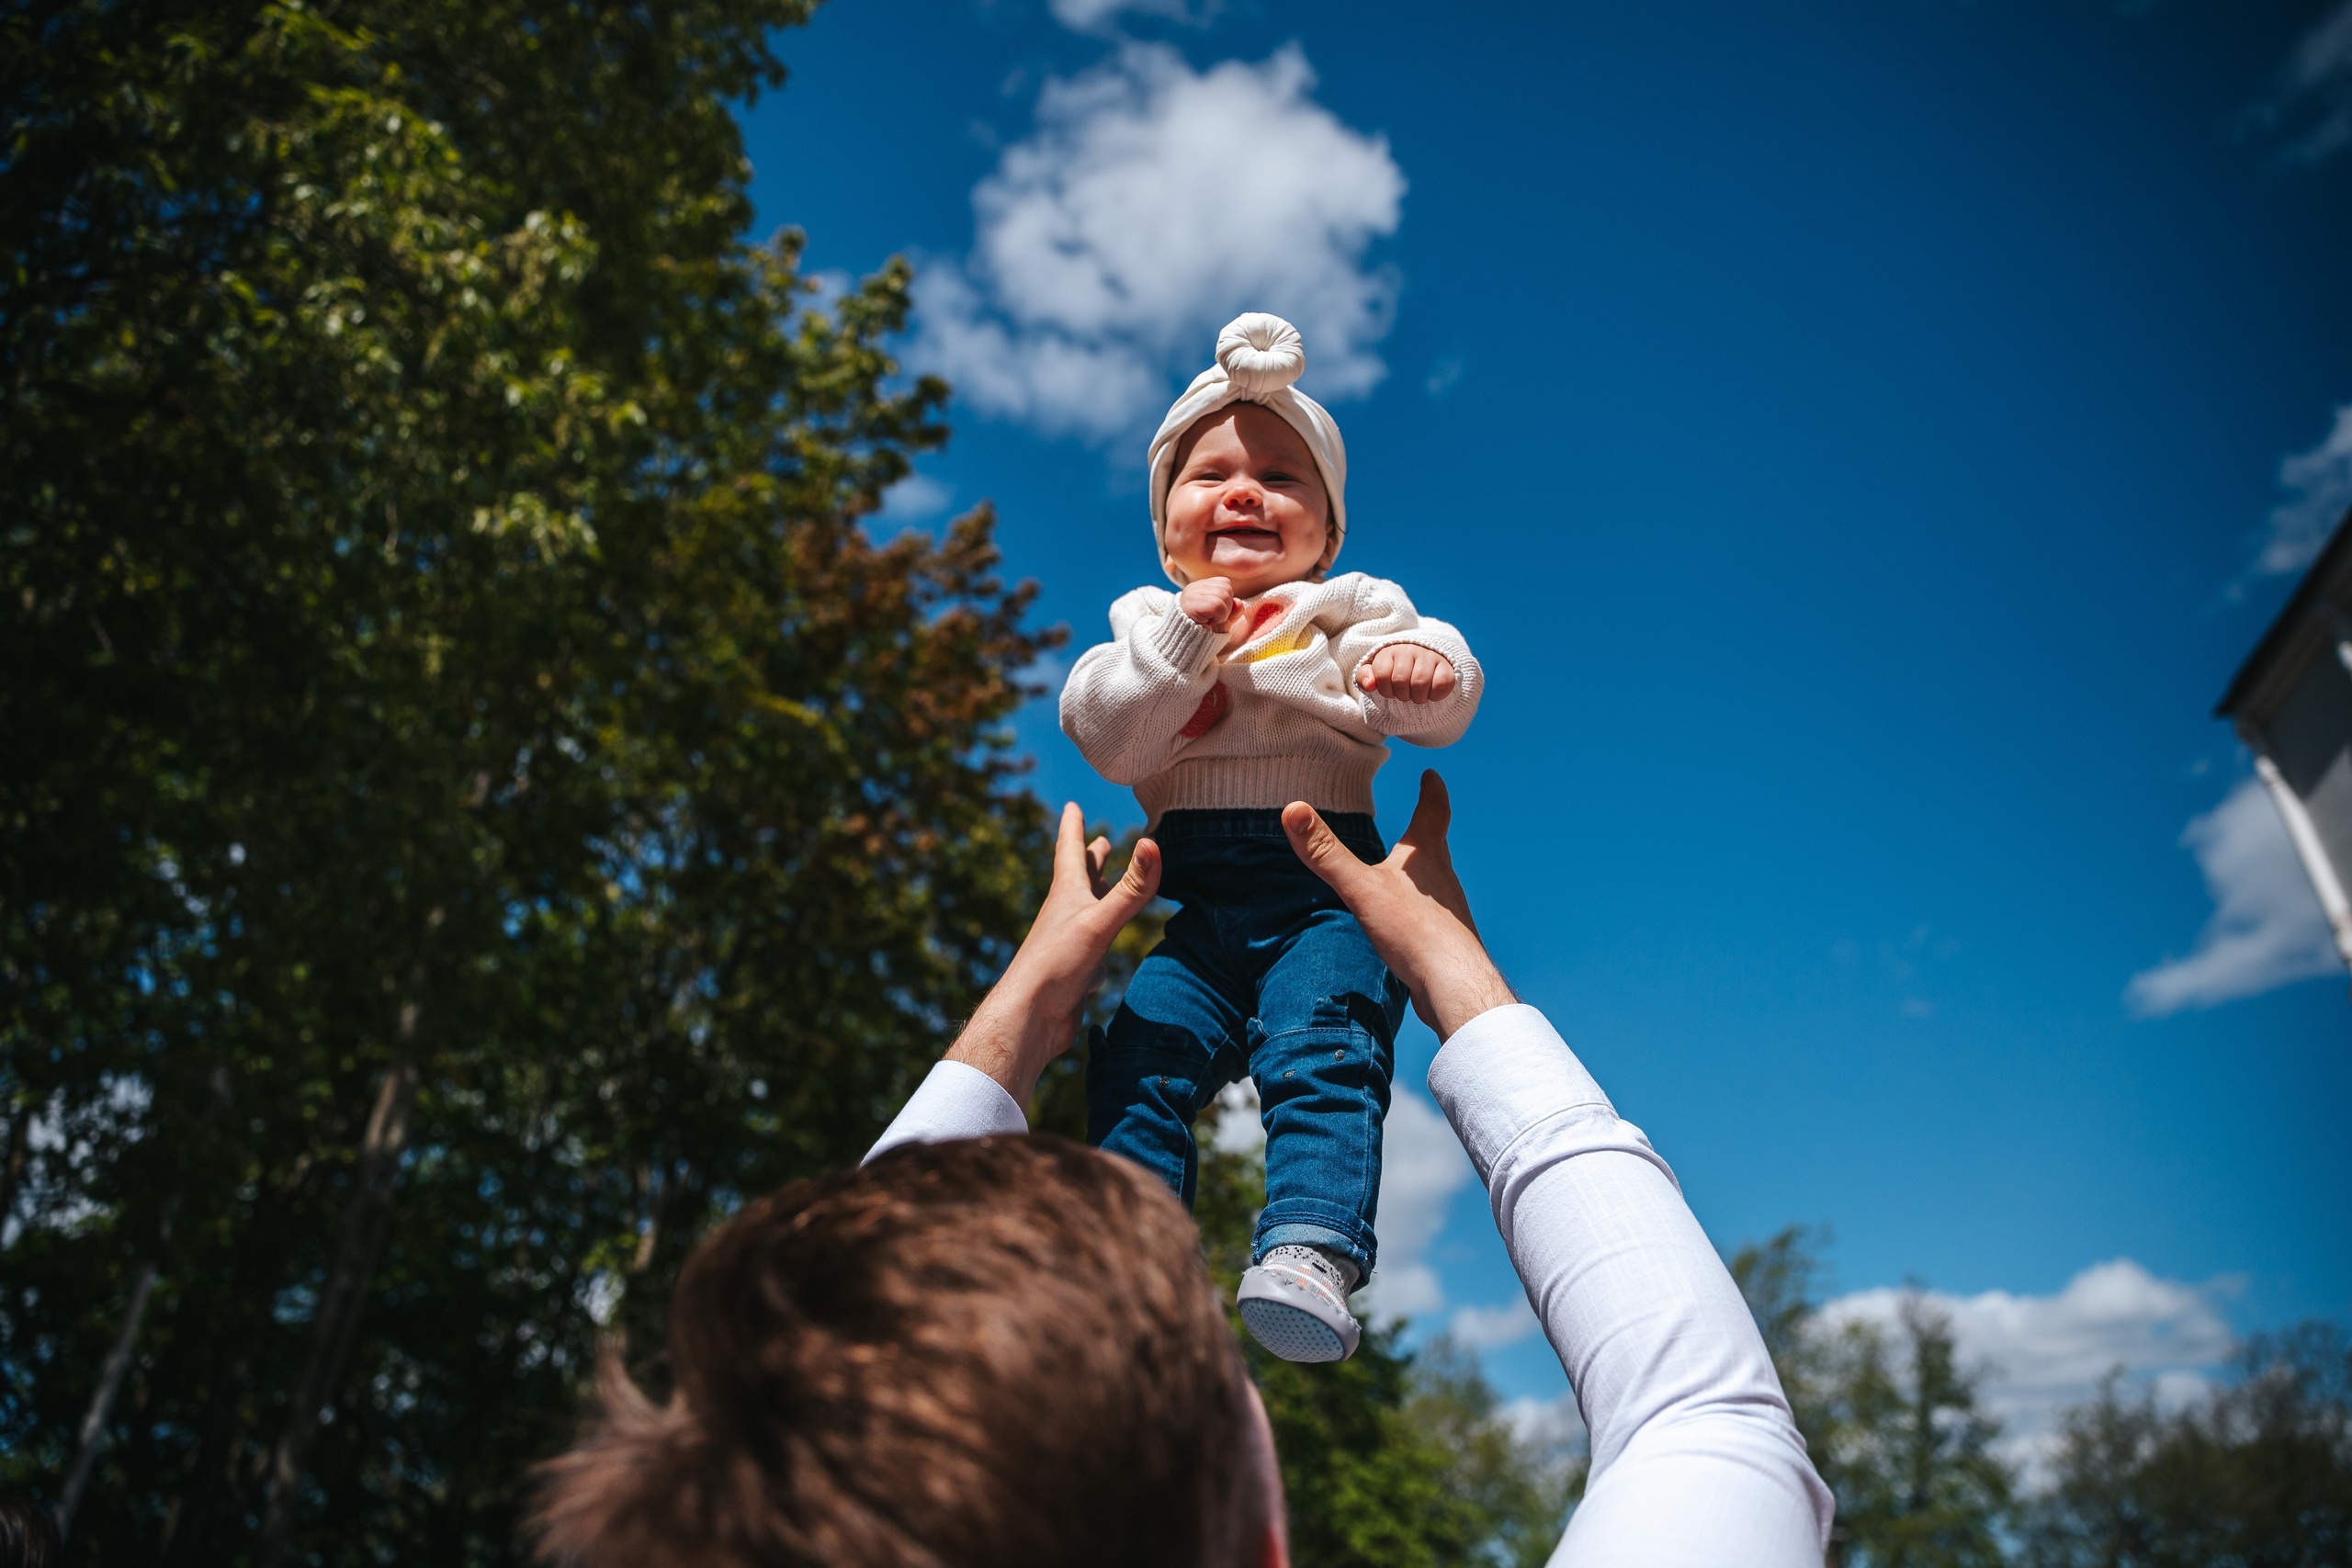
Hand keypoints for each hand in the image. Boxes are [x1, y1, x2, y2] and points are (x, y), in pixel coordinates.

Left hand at [946, 803, 1161, 1104]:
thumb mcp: (1099, 922)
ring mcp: (1069, 943)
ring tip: (1105, 886)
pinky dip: (1102, 940)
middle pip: (1079, 878)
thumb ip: (1130, 888)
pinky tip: (1105, 954)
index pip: (1070, 850)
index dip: (1073, 827)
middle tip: (1098, 840)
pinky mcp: (1074, 970)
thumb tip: (1153, 842)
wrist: (1030, 1019)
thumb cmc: (1057, 965)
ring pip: (1086, 912)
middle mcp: (1065, 914)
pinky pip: (1092, 948)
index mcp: (1067, 894)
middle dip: (1090, 858)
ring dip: (1097, 896)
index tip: (1072, 805)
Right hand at [1179, 577, 1243, 632]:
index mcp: (1201, 587)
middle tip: (1212, 618)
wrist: (1186, 646)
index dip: (1227, 601)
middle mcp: (1194, 587)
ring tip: (1209, 620)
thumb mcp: (1222, 621)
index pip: (1225, 583)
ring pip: (1224, 595)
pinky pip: (1218, 605)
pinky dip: (1218, 617)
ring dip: (1222, 614)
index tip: (1215, 613)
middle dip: (1227, 607)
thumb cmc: (1203, 633)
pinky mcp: (1191, 603)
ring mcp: (1191, 593)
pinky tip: (1206, 622)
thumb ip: (1233, 611)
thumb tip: (1239, 602)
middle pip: (1227, 588)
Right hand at [1281, 772, 1514, 1040]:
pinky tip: (1408, 922)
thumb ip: (1326, 853)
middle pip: (1436, 846)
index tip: (1432, 775)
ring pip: (1435, 882)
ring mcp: (1448, 911)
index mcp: (1425, 858)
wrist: (1454, 985)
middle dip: (1427, 829)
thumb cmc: (1413, 932)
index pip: (1433, 812)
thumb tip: (1292, 809)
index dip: (1432, 792)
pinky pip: (1431, 916)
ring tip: (1410, 870)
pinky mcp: (1446, 941)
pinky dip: (1419, 908)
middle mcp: (1442, 880)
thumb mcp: (1361, 888)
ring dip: (1423, 871)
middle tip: (1425, 814)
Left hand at [1357, 643, 1457, 703]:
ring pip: (1420, 683)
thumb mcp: (1377, 675)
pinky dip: (1435, 696)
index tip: (1390, 691)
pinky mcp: (1447, 666)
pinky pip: (1441, 684)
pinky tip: (1431, 694)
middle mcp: (1409, 649)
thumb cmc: (1396, 673)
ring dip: (1417, 698)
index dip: (1385, 690)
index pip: (1382, 675)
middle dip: (1401, 695)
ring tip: (1417, 695)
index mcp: (1389, 651)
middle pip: (1400, 681)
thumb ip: (1365, 677)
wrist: (1425, 665)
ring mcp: (1429, 656)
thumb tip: (1369, 685)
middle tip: (1405, 694)